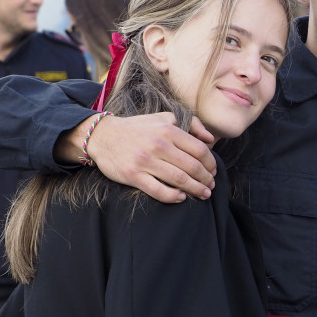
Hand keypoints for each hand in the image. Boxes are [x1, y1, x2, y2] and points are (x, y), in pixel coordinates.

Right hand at [57, 113, 216, 201]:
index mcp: (168, 131)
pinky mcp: (133, 175)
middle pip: (192, 167)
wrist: (103, 136)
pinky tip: (181, 198)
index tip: (213, 171)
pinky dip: (174, 196)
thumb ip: (190, 124)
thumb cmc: (138, 129)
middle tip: (210, 186)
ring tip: (203, 194)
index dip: (211, 163)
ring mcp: (145, 161)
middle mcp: (158, 145)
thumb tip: (210, 138)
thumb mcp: (164, 118)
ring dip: (196, 189)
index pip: (199, 150)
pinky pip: (159, 190)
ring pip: (179, 180)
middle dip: (206, 179)